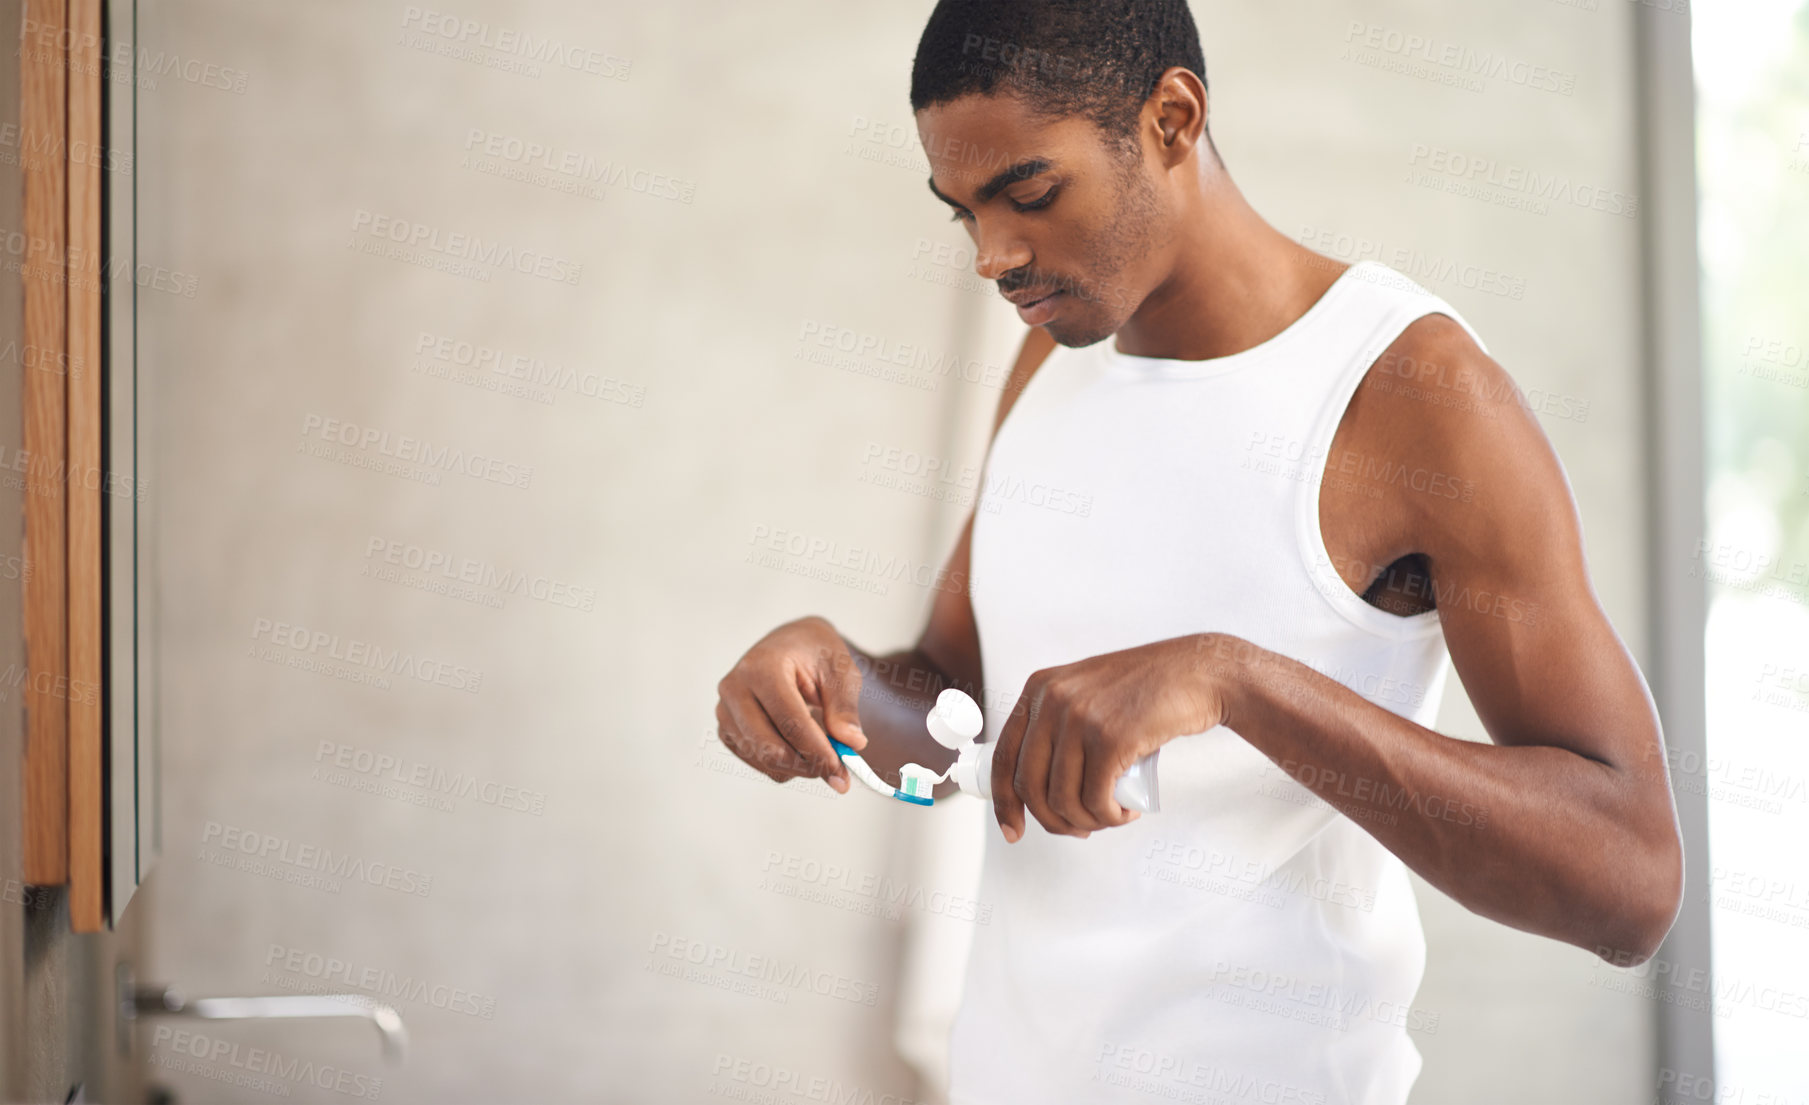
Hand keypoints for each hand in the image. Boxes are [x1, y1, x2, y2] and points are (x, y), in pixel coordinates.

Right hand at [714, 616, 865, 792]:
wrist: (790, 645)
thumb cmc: (816, 654)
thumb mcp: (840, 670)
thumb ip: (845, 706)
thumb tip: (852, 743)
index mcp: (762, 666)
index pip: (789, 721)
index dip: (816, 750)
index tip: (841, 770)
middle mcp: (735, 689)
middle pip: (769, 746)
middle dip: (808, 765)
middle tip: (839, 773)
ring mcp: (725, 710)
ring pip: (763, 759)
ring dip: (798, 767)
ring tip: (824, 752)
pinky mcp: (726, 729)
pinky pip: (756, 761)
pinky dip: (783, 765)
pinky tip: (801, 748)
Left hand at [992, 633, 1231, 840]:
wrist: (1195, 673)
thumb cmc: (1144, 690)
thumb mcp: (1085, 692)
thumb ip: (1057, 723)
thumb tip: (1034, 785)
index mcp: (1039, 688)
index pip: (1004, 756)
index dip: (1005, 802)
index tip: (1013, 831)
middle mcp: (1052, 699)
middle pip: (1030, 785)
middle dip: (1053, 820)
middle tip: (1079, 828)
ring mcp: (1080, 717)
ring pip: (1062, 798)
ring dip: (1087, 821)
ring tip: (1110, 816)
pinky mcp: (1111, 738)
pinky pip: (1095, 799)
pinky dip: (1109, 818)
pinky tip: (1124, 814)